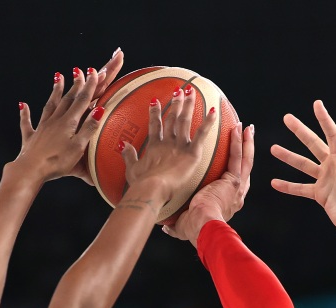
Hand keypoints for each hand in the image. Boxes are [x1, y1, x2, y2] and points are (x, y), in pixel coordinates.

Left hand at [12, 52, 122, 182]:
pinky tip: (22, 105)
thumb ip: (89, 128)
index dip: (90, 85)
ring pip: (50, 105)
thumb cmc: (57, 162)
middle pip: (67, 99)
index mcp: (68, 123)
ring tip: (58, 76)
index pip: (82, 100)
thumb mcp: (78, 147)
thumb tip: (100, 110)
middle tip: (80, 70)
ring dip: (55, 91)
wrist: (31, 170)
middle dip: (76, 84)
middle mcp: (55, 121)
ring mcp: (42, 127)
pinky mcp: (31, 138)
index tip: (95, 71)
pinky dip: (25, 114)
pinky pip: (27, 123)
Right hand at [120, 88, 217, 210]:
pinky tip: (213, 110)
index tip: (155, 101)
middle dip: (176, 103)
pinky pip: (202, 134)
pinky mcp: (191, 152)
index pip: (155, 125)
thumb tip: (123, 144)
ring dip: (188, 105)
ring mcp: (179, 146)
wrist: (152, 189)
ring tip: (192, 92)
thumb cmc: (142, 184)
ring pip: (185, 121)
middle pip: (172, 118)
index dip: (155, 112)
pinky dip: (207, 122)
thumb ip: (128, 155)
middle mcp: (167, 142)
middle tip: (179, 90)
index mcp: (154, 146)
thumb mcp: (132, 169)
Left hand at [163, 122, 253, 244]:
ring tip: (246, 127)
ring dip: (246, 142)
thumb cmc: (194, 229)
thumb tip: (165, 226)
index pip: (233, 183)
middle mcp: (236, 194)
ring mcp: (237, 187)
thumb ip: (175, 224)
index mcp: (227, 203)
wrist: (203, 228)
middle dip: (246, 151)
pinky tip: (238, 129)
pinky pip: (236, 157)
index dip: (235, 170)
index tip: (234, 160)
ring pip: (244, 159)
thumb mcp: (184, 226)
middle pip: (243, 168)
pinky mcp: (233, 181)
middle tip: (246, 137)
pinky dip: (238, 142)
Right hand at [270, 100, 335, 240]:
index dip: (324, 120)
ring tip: (273, 148)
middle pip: (313, 144)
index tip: (317, 104)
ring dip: (289, 157)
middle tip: (287, 118)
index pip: (332, 135)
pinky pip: (300, 188)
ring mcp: (325, 180)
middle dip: (300, 131)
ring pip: (303, 164)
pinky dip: (288, 186)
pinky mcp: (319, 195)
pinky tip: (274, 183)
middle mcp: (333, 167)